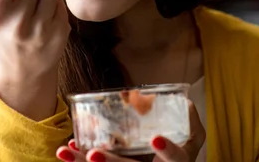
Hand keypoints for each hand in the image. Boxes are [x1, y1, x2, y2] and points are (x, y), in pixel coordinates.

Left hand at [56, 101, 205, 161]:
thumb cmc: (181, 146)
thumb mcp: (193, 135)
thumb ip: (189, 120)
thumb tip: (185, 102)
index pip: (177, 160)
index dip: (168, 151)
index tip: (155, 138)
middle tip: (93, 154)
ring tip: (66, 151)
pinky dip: (79, 160)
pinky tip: (68, 149)